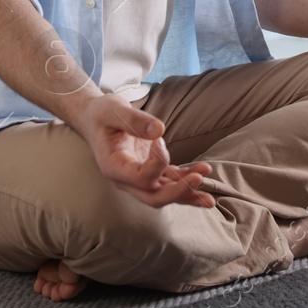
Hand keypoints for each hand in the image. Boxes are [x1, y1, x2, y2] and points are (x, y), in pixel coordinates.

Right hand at [73, 94, 215, 207]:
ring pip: (165, 194)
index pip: (139, 177)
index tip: (159, 139)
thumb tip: (160, 131)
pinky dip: (187, 181)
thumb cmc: (102, 114)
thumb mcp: (113, 110)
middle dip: (178, 192)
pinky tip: (203, 173)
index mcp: (113, 167)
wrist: (96, 119)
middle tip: (198, 179)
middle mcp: (126, 179)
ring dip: (188, 193)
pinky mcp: (150, 172)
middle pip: (153, 197)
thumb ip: (134, 120)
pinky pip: (170, 182)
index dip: (157, 162)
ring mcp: (138, 178)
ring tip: (210, 197)